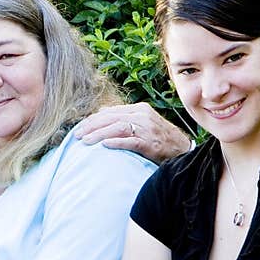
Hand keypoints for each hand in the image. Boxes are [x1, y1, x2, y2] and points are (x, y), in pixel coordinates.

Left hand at [74, 102, 191, 163]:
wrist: (182, 150)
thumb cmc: (158, 139)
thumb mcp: (142, 123)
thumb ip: (124, 118)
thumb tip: (102, 113)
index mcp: (139, 109)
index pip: (111, 112)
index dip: (93, 120)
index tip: (80, 128)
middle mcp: (142, 115)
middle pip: (112, 118)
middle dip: (92, 126)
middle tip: (77, 135)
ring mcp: (147, 128)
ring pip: (118, 127)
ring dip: (99, 134)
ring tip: (85, 141)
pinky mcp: (150, 142)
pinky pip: (130, 141)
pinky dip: (116, 142)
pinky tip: (104, 145)